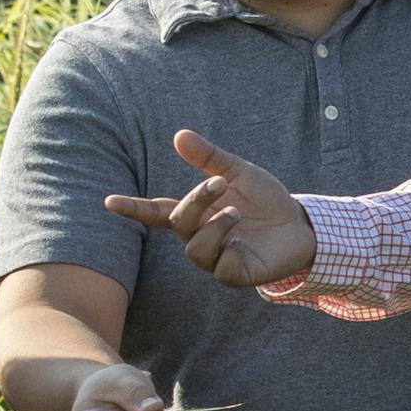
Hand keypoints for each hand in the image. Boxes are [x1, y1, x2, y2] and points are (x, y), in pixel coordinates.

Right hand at [102, 130, 316, 287]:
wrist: (301, 224)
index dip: (134, 208)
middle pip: (179, 223)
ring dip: (214, 227)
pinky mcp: (237, 275)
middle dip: (195, 202)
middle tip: (219, 184)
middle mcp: (201, 237)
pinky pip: (222, 270)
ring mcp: (217, 259)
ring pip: (196, 250)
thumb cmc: (266, 200)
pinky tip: (245, 243)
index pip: (157, 212)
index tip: (108, 202)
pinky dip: (231, 253)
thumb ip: (210, 158)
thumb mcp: (238, 172)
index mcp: (197, 214)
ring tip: (238, 213)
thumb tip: (180, 135)